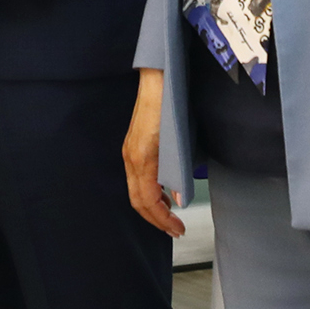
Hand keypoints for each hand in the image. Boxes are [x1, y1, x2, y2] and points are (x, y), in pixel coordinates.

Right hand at [124, 68, 185, 236]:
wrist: (157, 79)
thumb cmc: (169, 105)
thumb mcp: (178, 141)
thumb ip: (178, 171)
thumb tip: (179, 198)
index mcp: (141, 159)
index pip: (147, 201)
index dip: (162, 220)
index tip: (178, 229)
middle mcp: (131, 158)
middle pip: (138, 201)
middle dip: (156, 220)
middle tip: (175, 230)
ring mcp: (130, 151)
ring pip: (136, 190)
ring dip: (152, 208)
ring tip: (170, 216)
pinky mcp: (133, 145)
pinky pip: (137, 178)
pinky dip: (149, 192)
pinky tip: (162, 193)